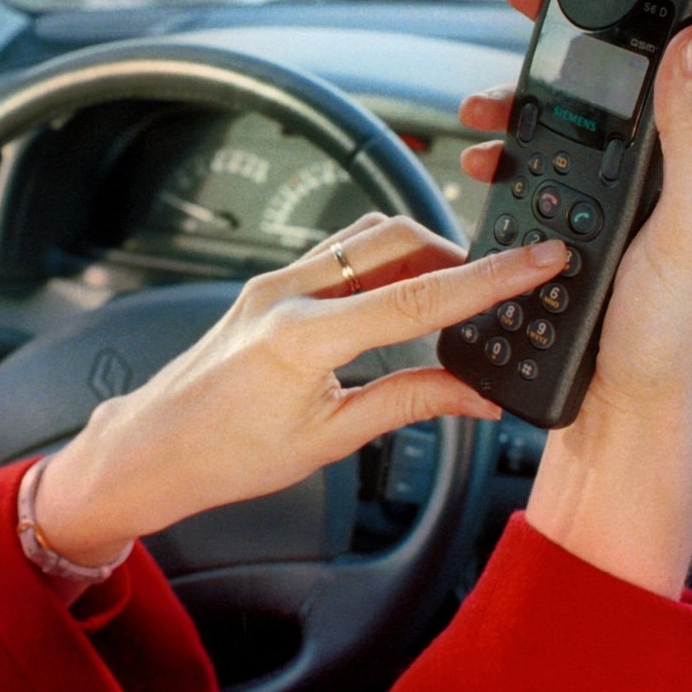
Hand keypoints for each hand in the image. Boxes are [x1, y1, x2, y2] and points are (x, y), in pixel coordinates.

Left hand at [35, 215, 570, 565]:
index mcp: (305, 336)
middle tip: (493, 288)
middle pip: (397, 240)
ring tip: (450, 296)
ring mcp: (274, 282)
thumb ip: (410, 403)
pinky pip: (338, 253)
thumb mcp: (329, 438)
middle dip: (455, 255)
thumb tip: (476, 396)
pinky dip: (381, 263)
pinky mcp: (269, 285)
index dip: (491, 277)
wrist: (153, 448)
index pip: (421, 295)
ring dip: (417, 253)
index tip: (537, 260)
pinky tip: (398, 296)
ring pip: (367, 237)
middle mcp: (288, 292)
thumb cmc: (225, 454)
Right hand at [457, 0, 691, 596]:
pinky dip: (519, 142)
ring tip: (495, 84)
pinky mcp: (594, 217)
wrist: (624, 415)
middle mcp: (688, 167)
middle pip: (648, 63)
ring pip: (591, 107)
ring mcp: (638, 192)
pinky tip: (490, 147)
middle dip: (599, 19)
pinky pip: (555, 156)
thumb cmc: (673, 339)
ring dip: (540, 87)